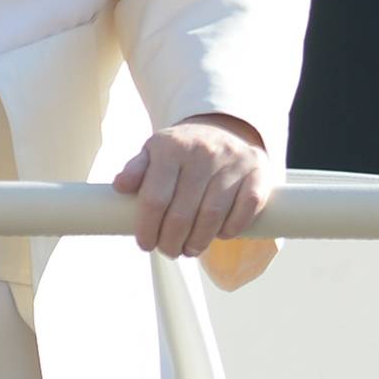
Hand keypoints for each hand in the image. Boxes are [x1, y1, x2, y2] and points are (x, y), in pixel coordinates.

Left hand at [113, 113, 271, 259]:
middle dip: (171, 242)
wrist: (222, 128)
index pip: (155, 198)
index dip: (148, 228)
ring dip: (198, 242)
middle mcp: (202, 152)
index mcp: (171, 147)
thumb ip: (136, 169)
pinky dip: (231, 230)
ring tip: (189, 249)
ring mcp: (232, 162)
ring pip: (212, 217)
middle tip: (168, 250)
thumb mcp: (154, 151)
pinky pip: (245, 211)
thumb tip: (120, 186)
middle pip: (183, 214)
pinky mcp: (257, 172)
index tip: (145, 243)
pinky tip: (219, 235)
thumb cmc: (182, 149)